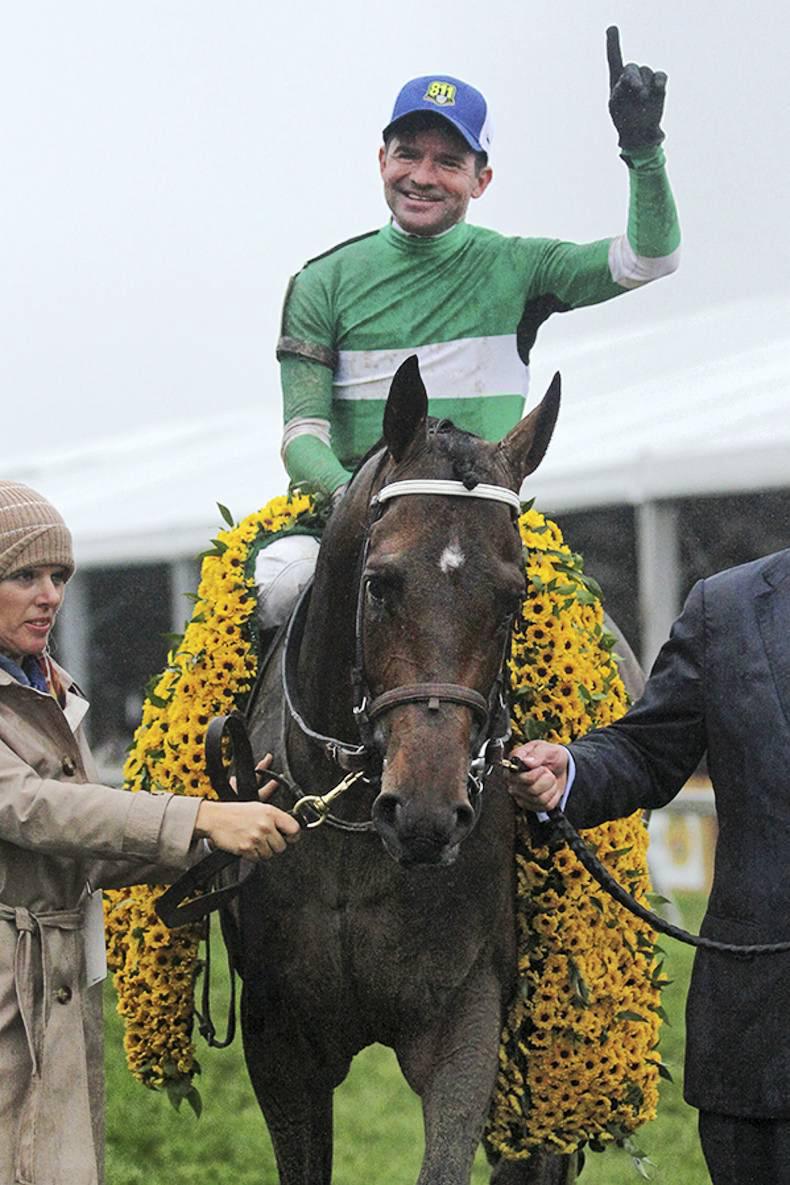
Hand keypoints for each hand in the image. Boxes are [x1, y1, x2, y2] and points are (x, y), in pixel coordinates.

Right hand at [195, 752, 300, 859]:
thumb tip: (288, 815)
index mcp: (271, 812)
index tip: (290, 837)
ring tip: (255, 841)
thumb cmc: (236, 812)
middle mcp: (265, 825)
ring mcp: (256, 837)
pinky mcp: (246, 848)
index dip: (293, 836)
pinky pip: (257, 859)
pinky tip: (248, 845)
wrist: (215, 818)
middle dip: (274, 845)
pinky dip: (253, 855)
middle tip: (265, 839)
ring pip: (270, 854)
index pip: (294, 829)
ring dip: (263, 851)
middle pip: (282, 846)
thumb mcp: (258, 805)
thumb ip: (275, 814)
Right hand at [506, 741, 568, 812]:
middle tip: (547, 771)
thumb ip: (537, 753)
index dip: (534, 774)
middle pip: (531, 790)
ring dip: (550, 788)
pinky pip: (545, 806)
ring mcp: (521, 795)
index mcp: (513, 766)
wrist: (561, 766)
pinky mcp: (531, 805)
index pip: (520, 778)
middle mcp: (514, 782)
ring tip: (548, 779)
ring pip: (538, 799)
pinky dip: (553, 796)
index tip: (541, 767)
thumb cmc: (550, 756)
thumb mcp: (546, 748)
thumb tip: (526, 761)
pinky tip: (549, 788)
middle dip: (546, 779)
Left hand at [606, 25, 666, 149]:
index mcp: (616, 81)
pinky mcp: (659, 86)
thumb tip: (637, 83)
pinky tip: (658, 89)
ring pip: (645, 72)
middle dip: (632, 77)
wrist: (639, 134)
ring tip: (642, 100)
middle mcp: (631, 77)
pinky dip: (659, 81)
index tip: (611, 29)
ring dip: (644, 85)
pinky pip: (660, 76)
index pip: (614, 59)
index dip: (613, 43)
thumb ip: (620, 91)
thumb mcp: (616, 107)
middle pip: (631, 67)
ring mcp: (646, 80)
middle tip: (636, 90)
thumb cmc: (624, 121)